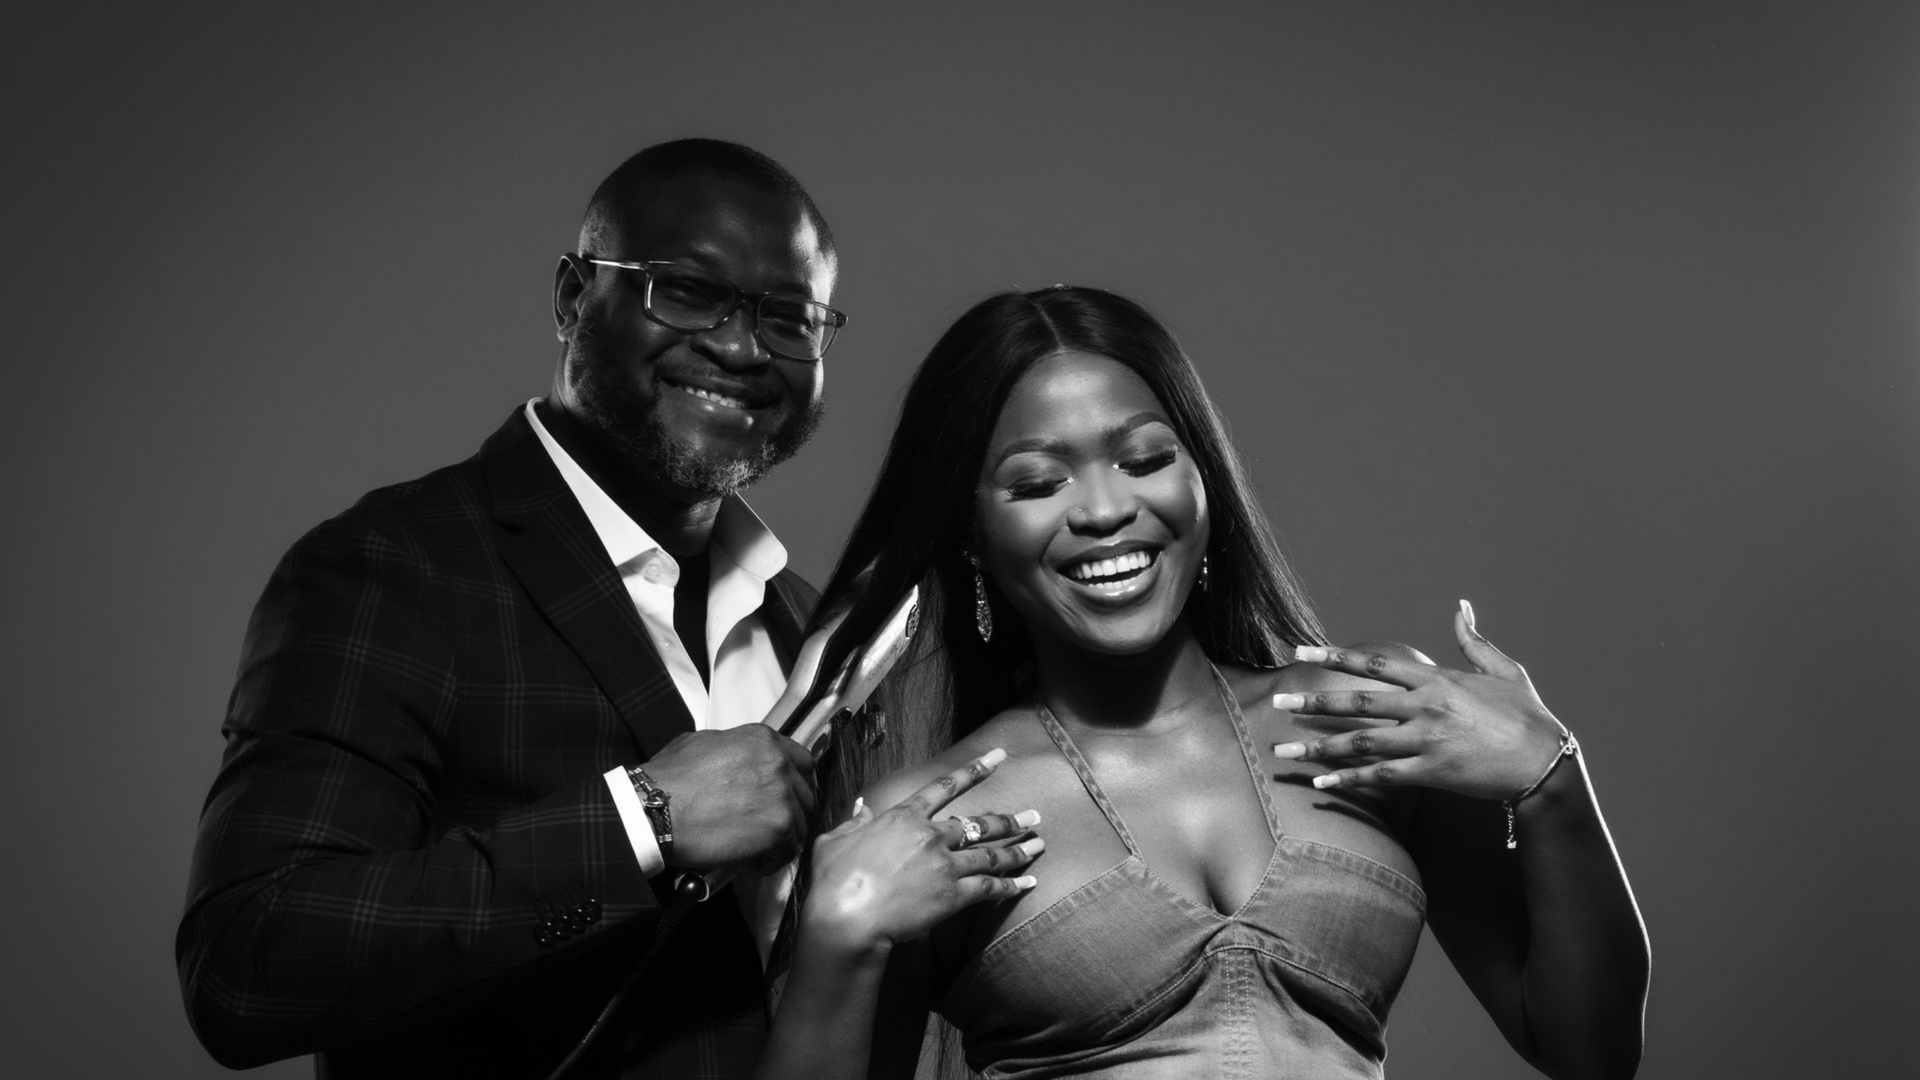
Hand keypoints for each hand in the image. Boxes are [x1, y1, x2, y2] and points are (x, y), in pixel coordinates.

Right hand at [644, 724, 815, 873]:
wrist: (656, 811)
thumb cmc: (669, 781)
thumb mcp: (702, 744)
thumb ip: (734, 750)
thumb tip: (739, 763)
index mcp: (762, 740)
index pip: (802, 761)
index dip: (795, 783)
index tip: (787, 797)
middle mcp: (778, 763)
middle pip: (805, 794)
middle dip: (789, 813)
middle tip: (767, 827)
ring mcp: (781, 795)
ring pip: (800, 824)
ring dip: (780, 838)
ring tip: (753, 846)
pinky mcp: (779, 827)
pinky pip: (789, 850)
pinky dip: (771, 860)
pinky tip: (749, 860)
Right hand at [803, 749, 1041, 956]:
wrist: (848, 916)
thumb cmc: (834, 879)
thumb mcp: (834, 841)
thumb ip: (852, 822)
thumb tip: (861, 808)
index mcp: (904, 817)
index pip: (945, 787)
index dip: (975, 769)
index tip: (999, 756)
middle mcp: (931, 836)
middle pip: (979, 823)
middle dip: (1010, 819)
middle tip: (1034, 816)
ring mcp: (945, 865)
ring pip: (991, 854)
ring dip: (1018, 850)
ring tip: (1040, 844)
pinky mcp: (953, 895)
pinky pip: (989, 888)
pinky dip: (1011, 885)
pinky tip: (1028, 883)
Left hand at [1271, 601, 1569, 800]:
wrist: (1547, 763)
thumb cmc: (1528, 716)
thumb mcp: (1505, 669)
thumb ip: (1474, 640)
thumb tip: (1461, 606)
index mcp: (1437, 679)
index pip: (1375, 664)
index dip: (1334, 657)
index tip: (1300, 652)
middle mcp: (1425, 707)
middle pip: (1358, 702)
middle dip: (1313, 703)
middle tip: (1276, 703)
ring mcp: (1426, 741)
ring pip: (1361, 742)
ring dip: (1318, 748)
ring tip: (1281, 753)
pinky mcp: (1432, 773)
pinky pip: (1381, 778)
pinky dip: (1349, 781)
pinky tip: (1320, 784)